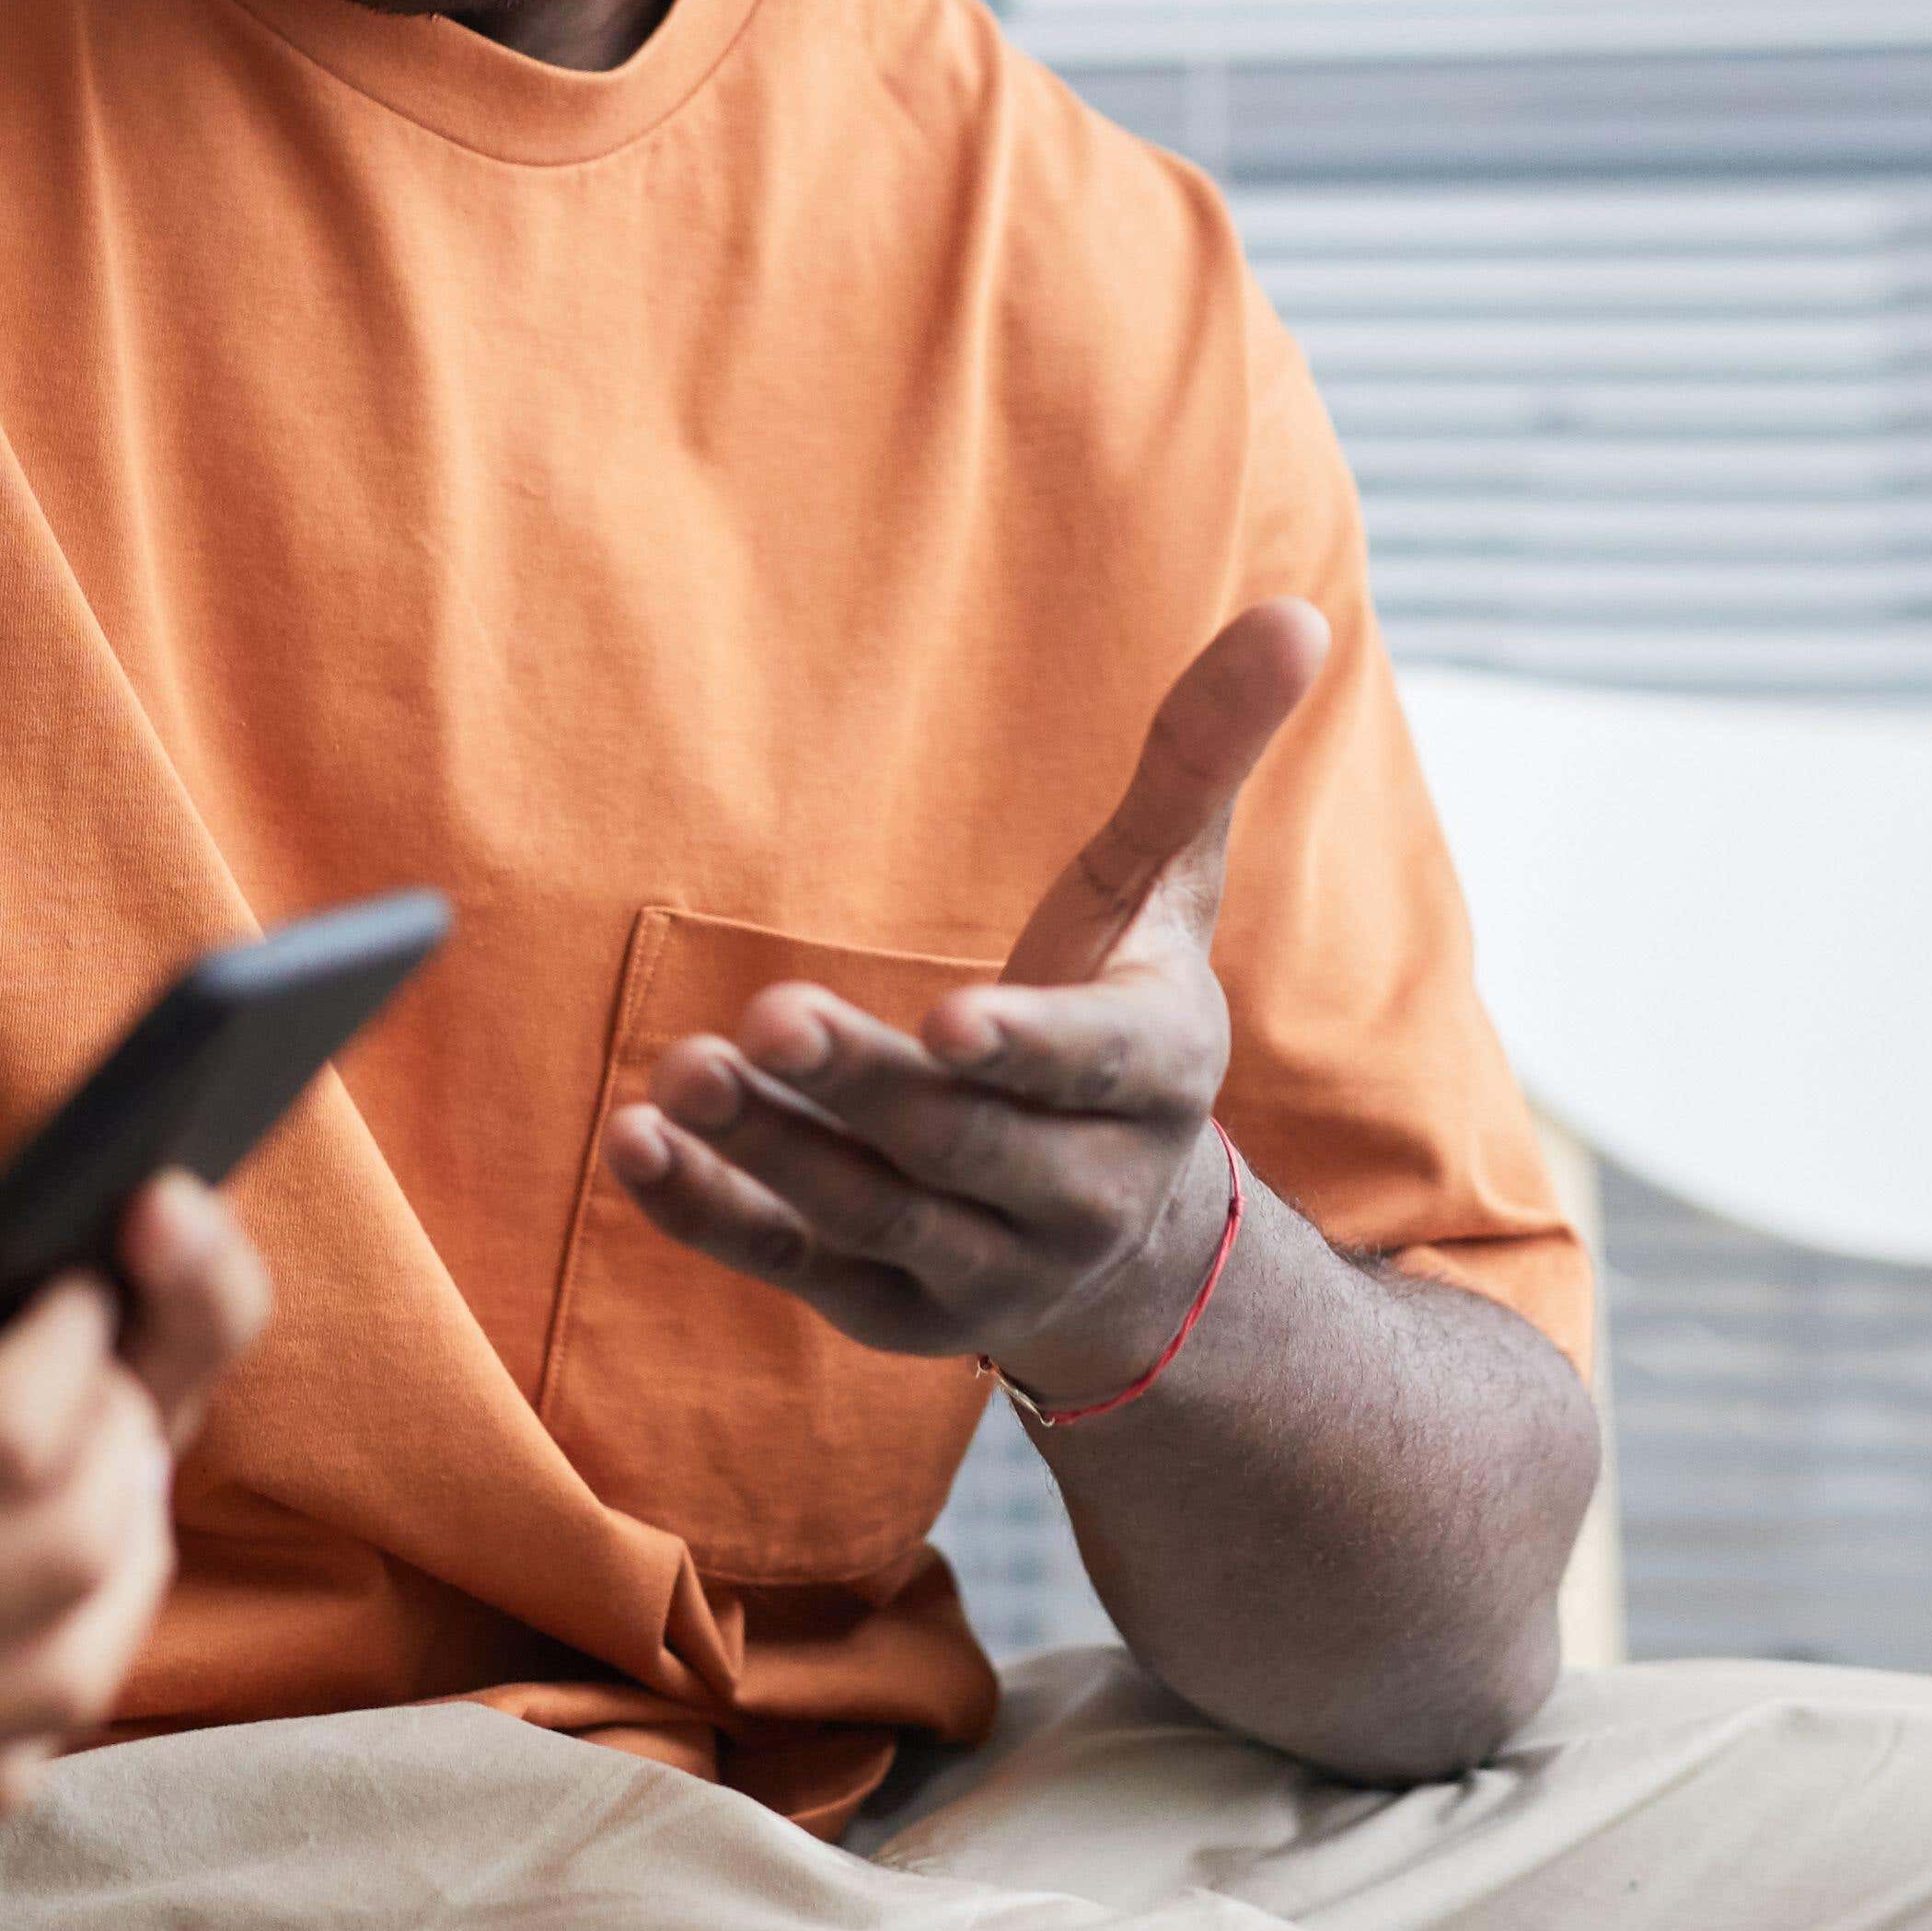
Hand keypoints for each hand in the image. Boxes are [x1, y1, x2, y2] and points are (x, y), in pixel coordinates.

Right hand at [0, 1180, 246, 1862]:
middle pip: (66, 1554)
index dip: (74, 1350)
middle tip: (95, 1368)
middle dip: (119, 1438)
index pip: (6, 1435)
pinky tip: (21, 1599)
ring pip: (65, 1676)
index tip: (68, 1290)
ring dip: (120, 1565)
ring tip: (94, 1475)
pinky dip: (51, 1682)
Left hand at [600, 601, 1326, 1404]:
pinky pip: (794, 1270)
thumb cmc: (1122, 1009)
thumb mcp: (1166, 893)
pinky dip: (710, 1219)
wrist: (1124, 1236)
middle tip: (769, 1017)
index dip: (1024, 1052)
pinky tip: (635, 1145)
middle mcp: (1084, 1191)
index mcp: (1159, 1076)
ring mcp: (989, 1268)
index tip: (949, 1024)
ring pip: (872, 1214)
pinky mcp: (895, 1314)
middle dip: (864, 1088)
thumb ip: (1200, 760)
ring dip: (773, 1152)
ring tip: (683, 1076)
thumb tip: (1296, 615)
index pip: (1094, 1069)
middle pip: (962, 1144)